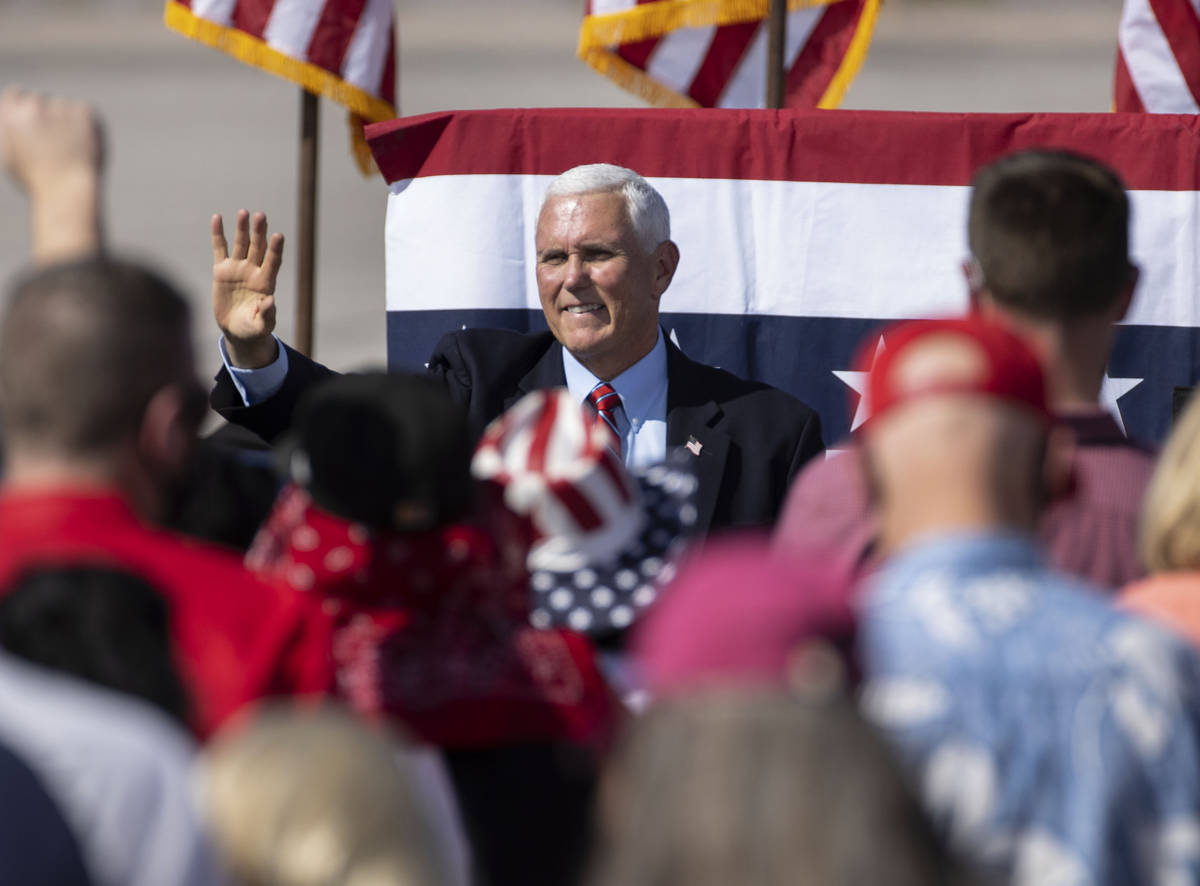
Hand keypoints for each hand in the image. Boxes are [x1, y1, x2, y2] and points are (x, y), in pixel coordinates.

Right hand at [0, 87, 102, 195]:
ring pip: (64, 108)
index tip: (37, 119)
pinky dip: (86, 126)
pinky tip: (83, 147)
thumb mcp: (11, 155)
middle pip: (41, 100)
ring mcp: (58, 107)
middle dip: (49, 117)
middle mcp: (32, 108)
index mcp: (9, 116)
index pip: (17, 95)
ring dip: (67, 123)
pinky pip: (84, 113)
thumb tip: (12, 118)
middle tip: (56, 144)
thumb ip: (8, 129)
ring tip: (69, 152)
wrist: (67, 191)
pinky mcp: (83, 112)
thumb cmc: (38, 180)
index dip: (27, 107)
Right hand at [212, 210, 284, 367]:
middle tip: (261, 215)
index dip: (275, 249)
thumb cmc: (253, 329)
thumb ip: (267, 314)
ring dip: (242, 228)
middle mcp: (253, 271)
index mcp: (266, 283)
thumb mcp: (261, 326)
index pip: (273, 262)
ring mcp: (238, 269)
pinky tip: (217, 218)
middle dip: (259, 232)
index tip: (278, 236)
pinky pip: (220, 248)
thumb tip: (271, 300)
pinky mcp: (222, 270)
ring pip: (241, 244)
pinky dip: (218, 234)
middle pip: (258, 247)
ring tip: (244, 212)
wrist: (236, 330)